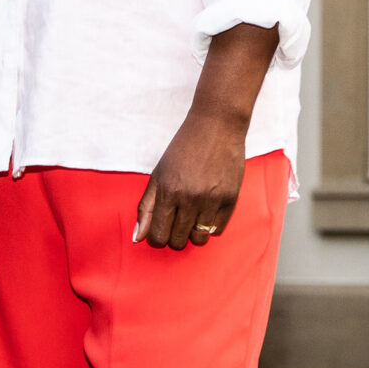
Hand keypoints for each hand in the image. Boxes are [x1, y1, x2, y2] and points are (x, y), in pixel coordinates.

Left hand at [132, 21, 277, 250]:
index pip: (158, 236)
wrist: (217, 126)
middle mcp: (190, 198)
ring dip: (193, 232)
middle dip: (173, 235)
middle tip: (176, 219)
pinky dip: (210, 225)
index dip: (156, 237)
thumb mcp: (159, 174)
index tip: (160, 228)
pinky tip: (206, 209)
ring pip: (198, 240)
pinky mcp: (231, 199)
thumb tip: (137, 237)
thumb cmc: (183, 148)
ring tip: (192, 216)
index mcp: (168, 191)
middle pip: (177, 241)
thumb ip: (147, 207)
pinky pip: (217, 230)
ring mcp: (212, 200)